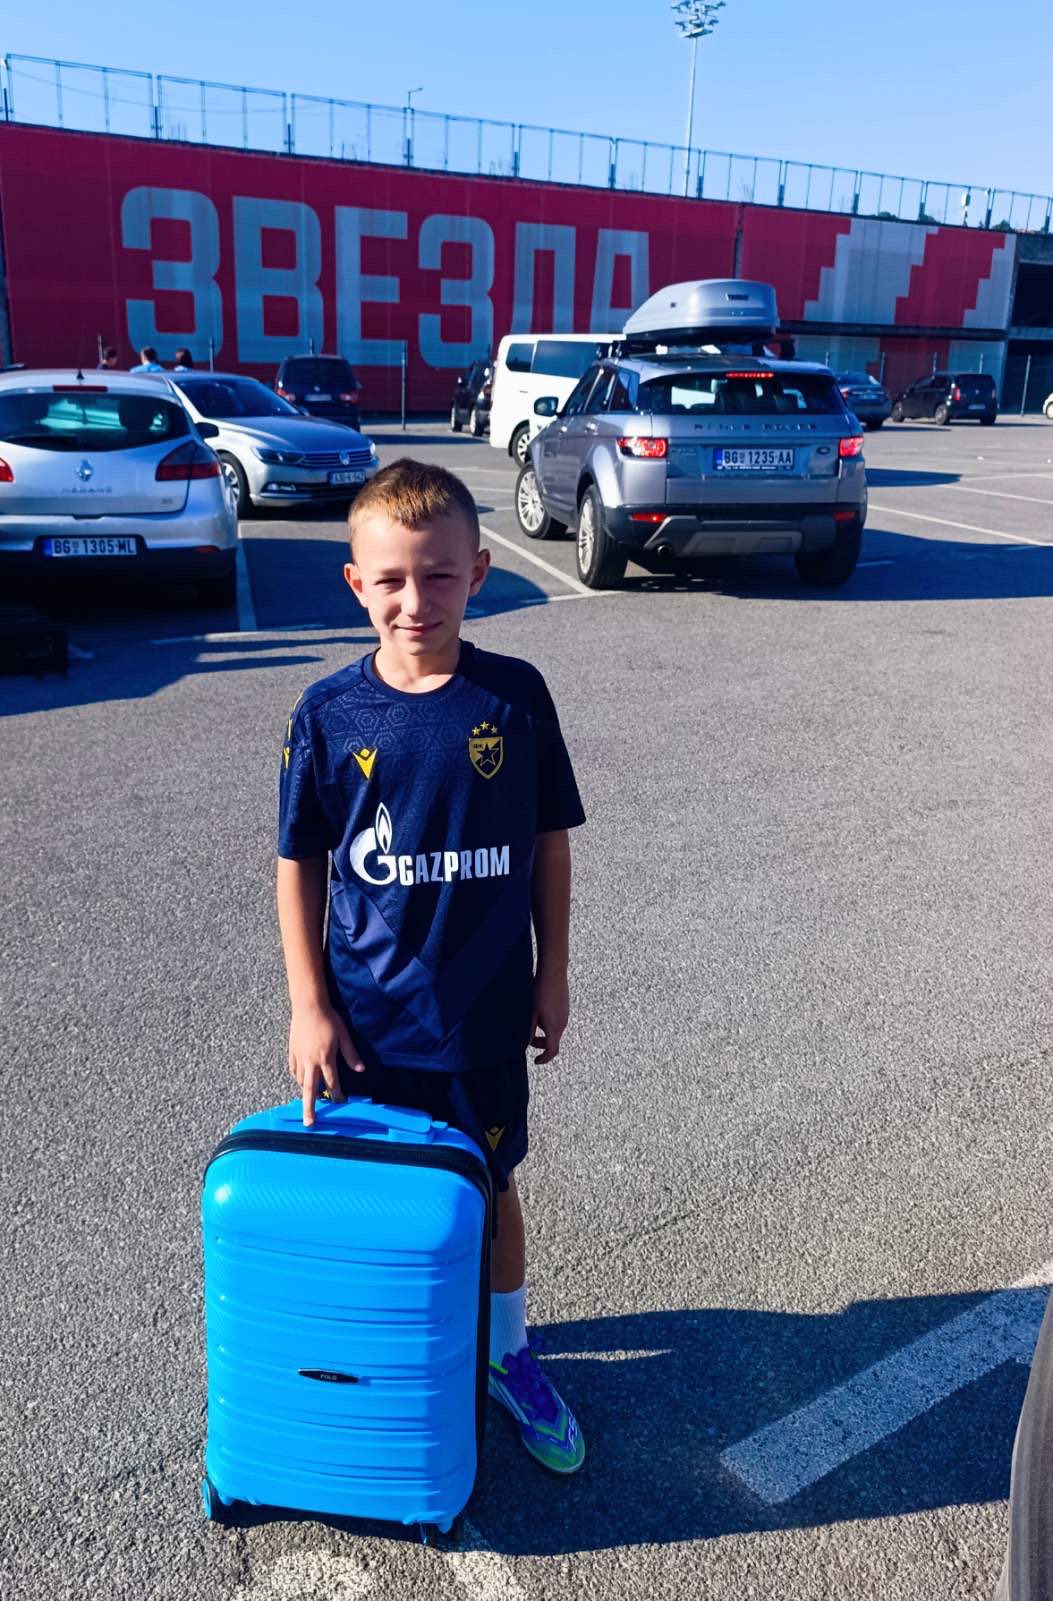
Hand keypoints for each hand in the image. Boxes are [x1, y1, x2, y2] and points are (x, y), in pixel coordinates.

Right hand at [288, 1002, 363, 1125]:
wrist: (308, 1005)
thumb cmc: (329, 1019)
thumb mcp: (344, 1035)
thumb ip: (351, 1054)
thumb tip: (361, 1069)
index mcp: (325, 1058)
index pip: (332, 1082)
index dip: (337, 1094)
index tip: (340, 1102)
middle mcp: (310, 1061)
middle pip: (310, 1089)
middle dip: (310, 1108)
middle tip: (309, 1123)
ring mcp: (299, 1057)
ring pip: (300, 1080)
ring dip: (305, 1091)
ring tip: (308, 1101)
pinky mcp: (292, 1051)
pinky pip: (292, 1069)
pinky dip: (296, 1077)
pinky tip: (299, 1080)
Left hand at [528, 965, 569, 1063]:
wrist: (554, 972)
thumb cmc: (541, 992)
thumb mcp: (532, 1013)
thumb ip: (530, 1030)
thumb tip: (526, 1043)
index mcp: (554, 1028)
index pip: (551, 1051)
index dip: (544, 1059)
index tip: (536, 1061)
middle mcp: (562, 1024)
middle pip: (553, 1042)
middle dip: (542, 1044)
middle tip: (529, 1041)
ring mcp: (565, 1015)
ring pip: (555, 1031)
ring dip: (545, 1034)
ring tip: (533, 1024)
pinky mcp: (565, 1008)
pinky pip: (558, 1022)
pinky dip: (549, 1025)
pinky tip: (540, 1013)